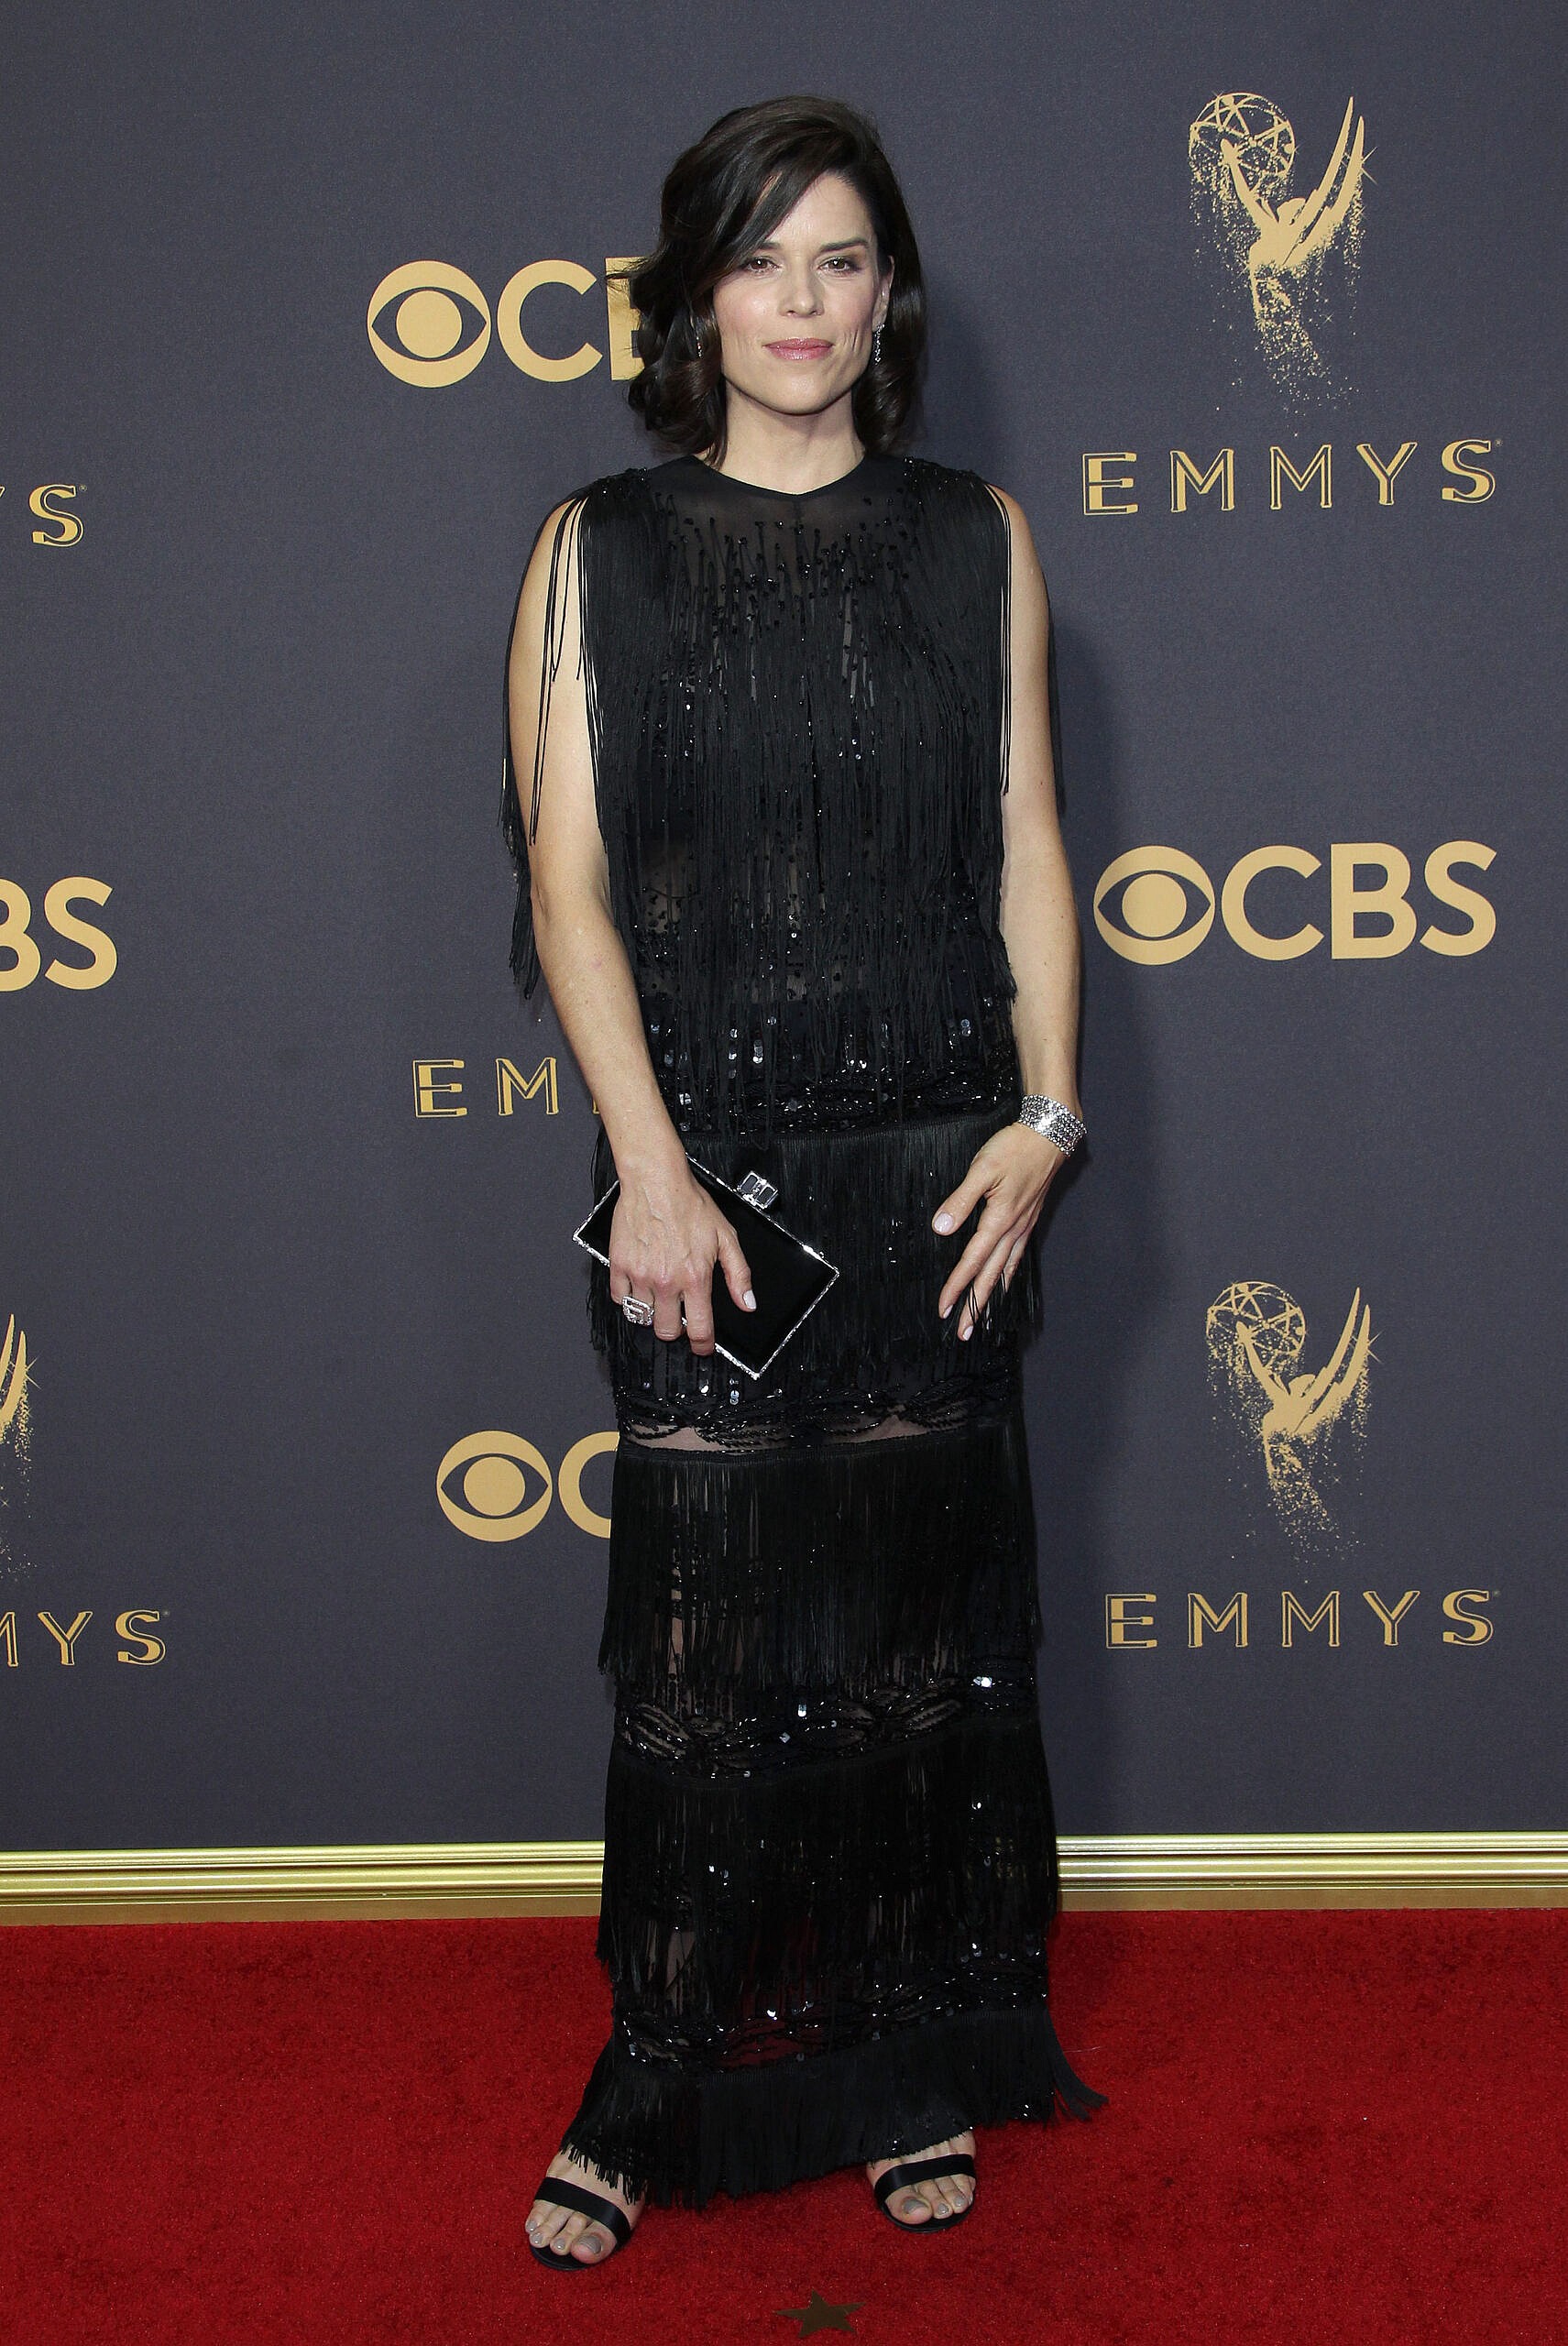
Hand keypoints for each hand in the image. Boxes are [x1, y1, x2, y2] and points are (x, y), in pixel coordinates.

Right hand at [608, 1159, 755, 1353]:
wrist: (656, 1182)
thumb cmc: (689, 1204)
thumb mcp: (726, 1237)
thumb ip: (739, 1274)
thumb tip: (748, 1303)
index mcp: (695, 1278)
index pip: (699, 1328)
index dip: (703, 1345)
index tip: (702, 1347)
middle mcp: (666, 1282)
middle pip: (666, 1331)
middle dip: (674, 1330)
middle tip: (677, 1317)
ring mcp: (640, 1275)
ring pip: (641, 1317)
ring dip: (651, 1313)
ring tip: (658, 1298)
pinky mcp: (619, 1265)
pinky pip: (620, 1298)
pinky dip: (628, 1297)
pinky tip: (639, 1285)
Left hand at [932, 1122, 1068, 1337]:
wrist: (1048, 1136)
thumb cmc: (1014, 1148)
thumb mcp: (982, 1170)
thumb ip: (960, 1201)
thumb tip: (940, 1228)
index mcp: (999, 1220)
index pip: (972, 1261)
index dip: (956, 1286)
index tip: (943, 1308)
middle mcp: (1013, 1230)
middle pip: (990, 1276)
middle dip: (975, 1305)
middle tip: (964, 1332)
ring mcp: (1023, 1227)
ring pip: (1004, 1270)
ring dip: (991, 1296)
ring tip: (982, 1318)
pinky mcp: (1027, 1220)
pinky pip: (1016, 1257)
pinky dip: (1007, 1275)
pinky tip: (1004, 1282)